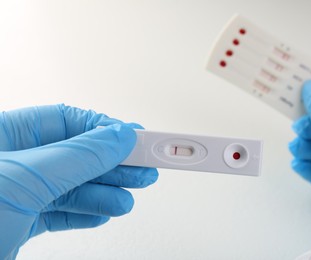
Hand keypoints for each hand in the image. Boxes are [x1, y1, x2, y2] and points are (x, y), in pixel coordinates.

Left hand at [0, 104, 157, 258]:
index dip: (106, 129)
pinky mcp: (20, 222)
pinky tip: (103, 212)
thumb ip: (79, 156)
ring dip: (105, 194)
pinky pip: (62, 212)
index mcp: (5, 135)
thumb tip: (119, 138)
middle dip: (113, 164)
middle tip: (145, 168)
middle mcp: (13, 162)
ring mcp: (16, 194)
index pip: (68, 122)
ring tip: (127, 198)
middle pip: (76, 156)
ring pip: (72, 187)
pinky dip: (86, 213)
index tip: (137, 138)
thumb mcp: (27, 178)